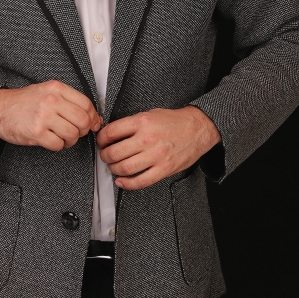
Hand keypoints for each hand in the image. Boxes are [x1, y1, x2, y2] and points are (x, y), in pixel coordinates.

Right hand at [0, 80, 102, 151]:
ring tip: (62, 136)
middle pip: (83, 120)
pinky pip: (58, 144)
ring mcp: (43, 116)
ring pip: (73, 134)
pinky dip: (58, 145)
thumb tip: (93, 117)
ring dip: (70, 140)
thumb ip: (69, 101)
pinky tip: (51, 140)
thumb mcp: (47, 91)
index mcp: (56, 88)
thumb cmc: (24, 101)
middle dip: (83, 130)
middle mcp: (51, 100)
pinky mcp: (36, 132)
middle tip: (77, 132)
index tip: (92, 123)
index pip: (86, 104)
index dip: (93, 117)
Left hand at [96, 106, 220, 189]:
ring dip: (113, 169)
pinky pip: (141, 181)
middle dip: (105, 156)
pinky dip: (127, 184)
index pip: (111, 132)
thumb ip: (132, 123)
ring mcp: (156, 155)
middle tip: (105, 155)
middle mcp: (147, 138)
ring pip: (124, 168)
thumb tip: (112, 132)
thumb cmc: (174, 121)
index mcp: (142, 122)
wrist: (197, 128)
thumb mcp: (150, 114)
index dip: (101, 139)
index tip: (101, 141)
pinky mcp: (164, 169)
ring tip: (113, 166)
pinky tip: (122, 181)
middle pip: (114, 152)